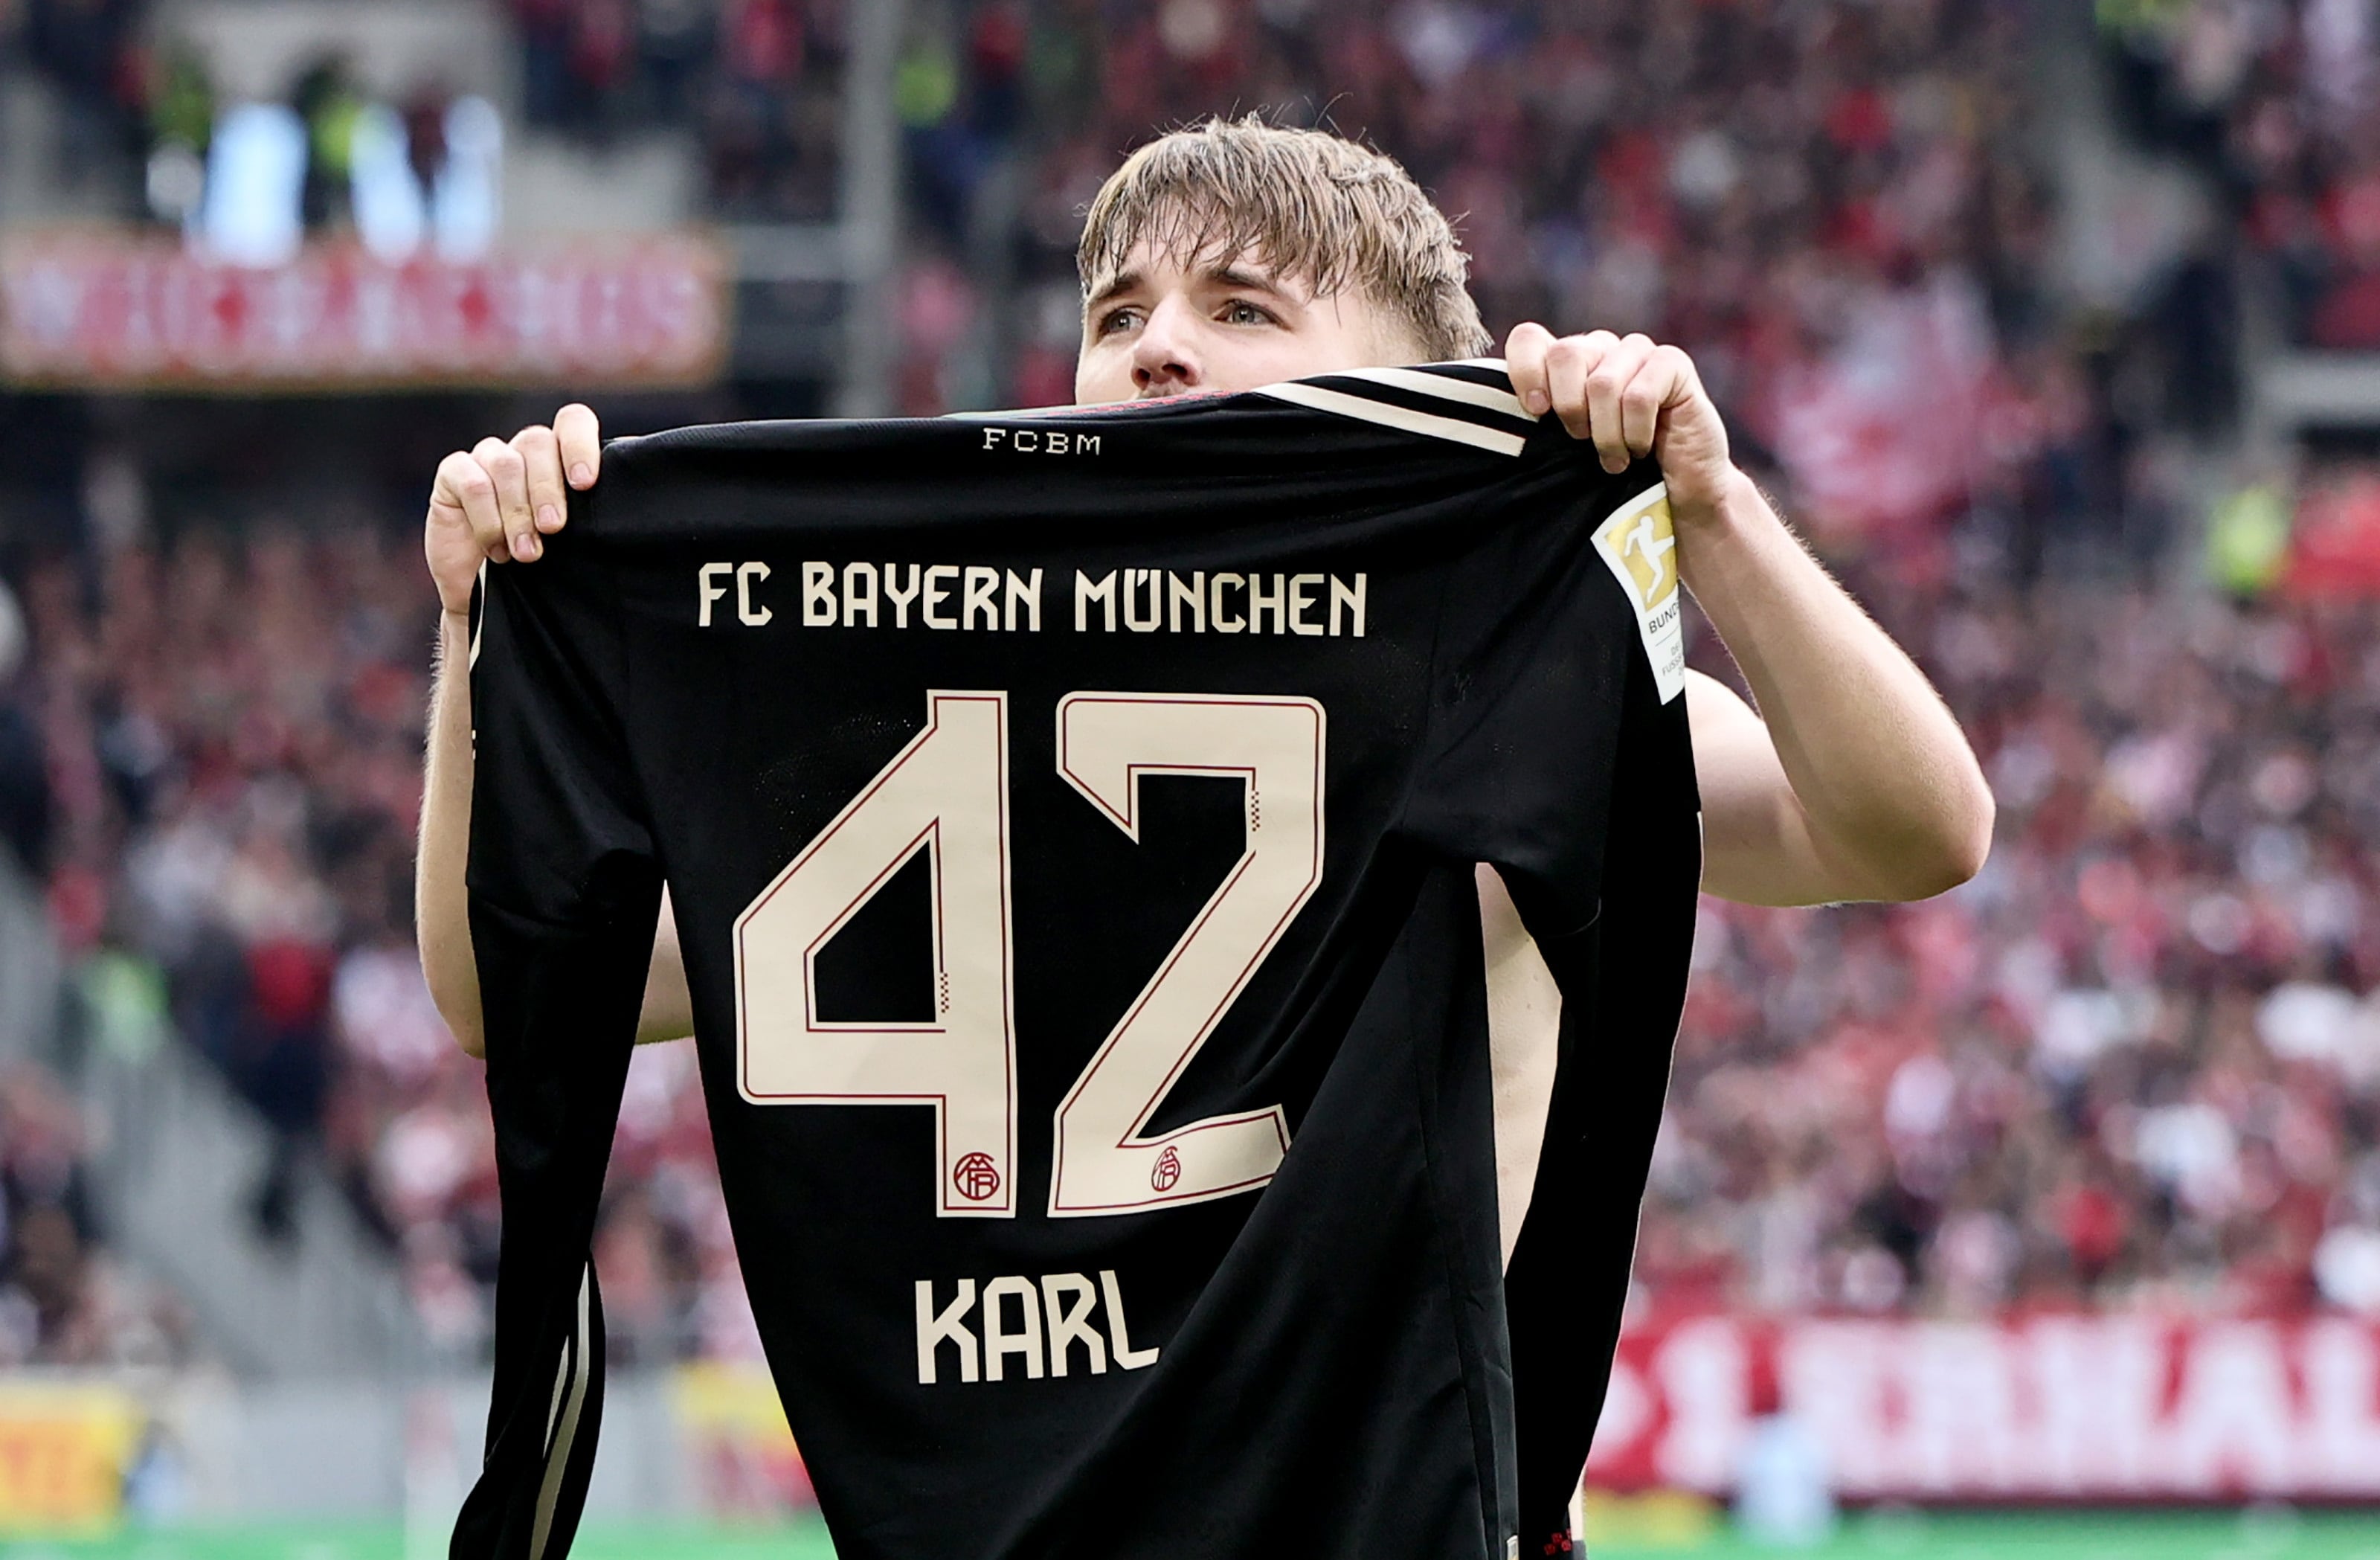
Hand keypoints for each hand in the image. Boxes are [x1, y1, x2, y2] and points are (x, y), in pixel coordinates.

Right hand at [424, 403, 602, 617]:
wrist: (487, 598)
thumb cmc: (541, 569)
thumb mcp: (574, 542)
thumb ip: (592, 514)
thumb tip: (626, 505)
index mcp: (559, 457)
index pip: (572, 422)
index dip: (580, 444)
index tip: (585, 484)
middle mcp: (523, 451)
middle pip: (538, 443)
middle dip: (548, 488)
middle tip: (553, 527)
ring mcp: (487, 459)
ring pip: (506, 464)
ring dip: (518, 512)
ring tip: (527, 553)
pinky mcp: (454, 475)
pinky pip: (472, 483)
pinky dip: (487, 518)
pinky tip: (496, 548)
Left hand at [1503, 324, 1732, 519]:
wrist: (1679, 496)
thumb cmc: (1613, 476)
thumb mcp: (1562, 451)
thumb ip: (1535, 425)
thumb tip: (1493, 417)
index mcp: (1565, 363)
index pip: (1529, 339)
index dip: (1525, 372)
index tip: (1535, 412)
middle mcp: (1599, 349)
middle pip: (1564, 355)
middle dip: (1569, 409)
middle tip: (1582, 443)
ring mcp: (1637, 352)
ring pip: (1602, 383)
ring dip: (1606, 434)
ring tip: (1615, 459)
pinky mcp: (1672, 365)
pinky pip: (1640, 395)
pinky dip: (1636, 432)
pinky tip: (1643, 448)